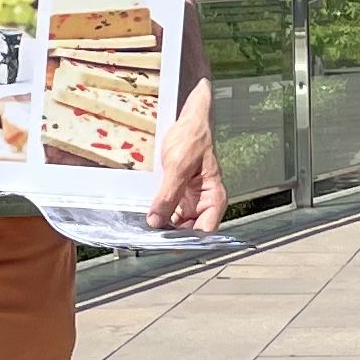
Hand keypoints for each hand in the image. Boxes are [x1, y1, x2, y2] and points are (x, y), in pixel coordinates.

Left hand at [145, 14, 223, 229]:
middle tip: (149, 237)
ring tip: (145, 228)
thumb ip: (168, 196)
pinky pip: (169, 210)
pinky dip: (159, 213)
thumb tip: (155, 221)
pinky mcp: (179, 193)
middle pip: (190, 230)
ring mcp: (191, 199)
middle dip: (171, 235)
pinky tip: (146, 214)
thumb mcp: (177, 166)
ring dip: (163, 225)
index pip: (204, 231)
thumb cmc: (192, 137)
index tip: (165, 242)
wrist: (187, 117)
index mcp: (214, 198)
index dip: (186, 240)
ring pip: (178, 223)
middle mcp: (204, 202)